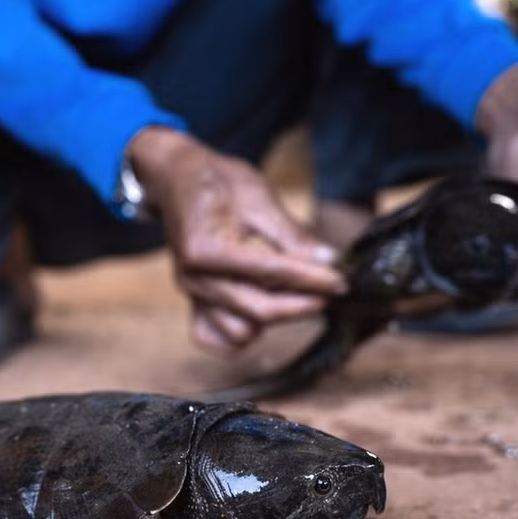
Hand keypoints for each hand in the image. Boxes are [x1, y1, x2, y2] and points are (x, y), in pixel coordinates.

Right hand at [125, 128, 345, 353]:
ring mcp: (192, 293)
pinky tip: (259, 313)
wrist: (177, 180)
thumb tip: (328, 261)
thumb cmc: (215, 182)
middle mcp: (194, 278)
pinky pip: (216, 338)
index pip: (271, 274)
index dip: (312, 279)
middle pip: (258, 311)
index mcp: (205, 249)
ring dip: (273, 319)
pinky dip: (240, 334)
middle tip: (329, 290)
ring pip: (240, 331)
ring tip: (292, 294)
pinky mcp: (193, 301)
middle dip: (300, 304)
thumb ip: (291, 234)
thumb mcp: (257, 195)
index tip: (340, 281)